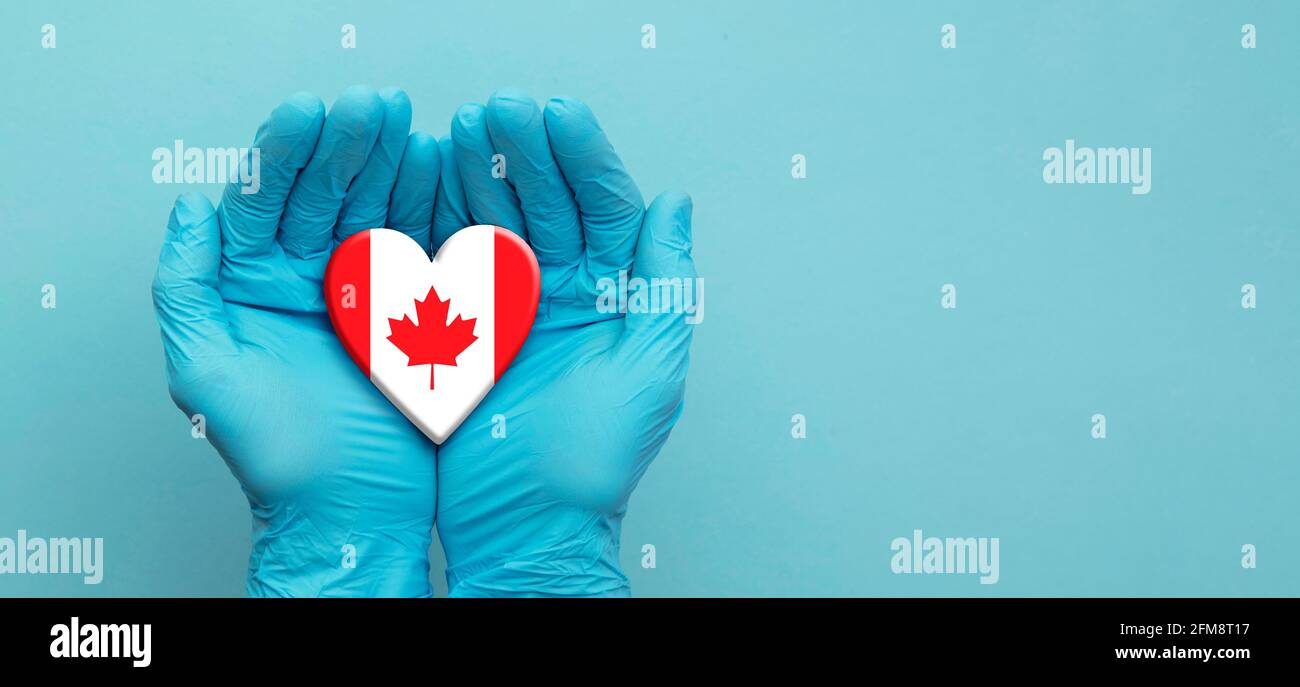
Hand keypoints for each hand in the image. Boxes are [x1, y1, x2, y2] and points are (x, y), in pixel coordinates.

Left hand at [151, 86, 445, 596]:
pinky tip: (444, 173)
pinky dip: (435, 210)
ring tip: (414, 126)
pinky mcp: (414, 311)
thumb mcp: (207, 373)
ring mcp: (364, 292)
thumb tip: (190, 211)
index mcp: (253, 285)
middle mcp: (307, 279)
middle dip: (351, 143)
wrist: (352, 513)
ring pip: (378, 211)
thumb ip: (188, 289)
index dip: (290, 151)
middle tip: (376, 105)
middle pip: (326, 193)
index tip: (314, 112)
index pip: (268, 200)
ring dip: (395, 164)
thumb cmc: (277, 458)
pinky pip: (424, 249)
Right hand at [433, 90, 696, 595]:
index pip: (606, 210)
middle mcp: (568, 295)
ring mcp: (515, 308)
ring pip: (499, 222)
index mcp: (616, 299)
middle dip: (526, 152)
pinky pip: (454, 261)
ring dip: (481, 173)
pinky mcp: (466, 329)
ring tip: (460, 127)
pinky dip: (441, 219)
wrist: (524, 527)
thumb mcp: (648, 372)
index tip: (557, 114)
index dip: (584, 158)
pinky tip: (429, 178)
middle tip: (500, 107)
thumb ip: (661, 285)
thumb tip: (675, 204)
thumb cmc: (592, 465)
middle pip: (550, 204)